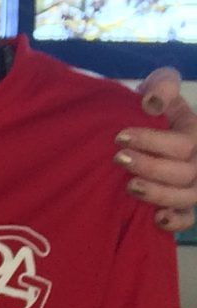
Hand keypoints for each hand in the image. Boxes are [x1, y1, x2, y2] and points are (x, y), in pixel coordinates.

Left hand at [118, 70, 196, 230]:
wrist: (139, 129)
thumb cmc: (151, 108)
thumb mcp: (158, 87)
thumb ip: (162, 85)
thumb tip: (153, 102)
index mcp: (194, 132)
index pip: (182, 143)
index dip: (152, 141)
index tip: (120, 137)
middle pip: (183, 172)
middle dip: (150, 167)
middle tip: (119, 159)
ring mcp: (191, 184)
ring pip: (185, 196)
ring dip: (158, 194)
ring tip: (130, 187)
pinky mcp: (182, 204)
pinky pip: (188, 218)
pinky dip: (176, 222)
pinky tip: (157, 219)